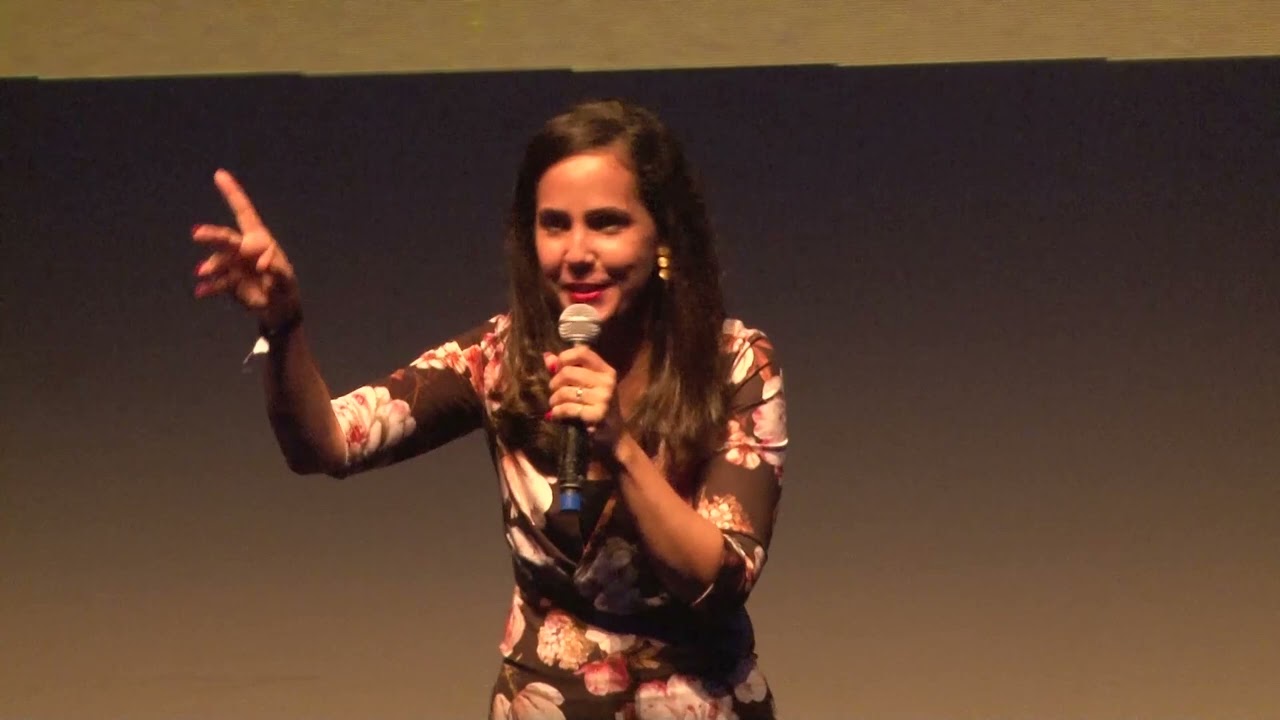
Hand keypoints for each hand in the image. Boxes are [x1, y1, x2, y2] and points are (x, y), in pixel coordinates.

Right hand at [192, 169, 300, 329]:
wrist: (277, 310)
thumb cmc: (285, 290)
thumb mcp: (286, 282)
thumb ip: (277, 271)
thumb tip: (264, 262)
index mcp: (260, 241)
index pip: (244, 212)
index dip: (232, 193)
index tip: (219, 175)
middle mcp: (243, 249)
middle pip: (226, 238)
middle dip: (212, 235)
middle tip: (197, 234)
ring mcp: (233, 264)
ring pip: (218, 260)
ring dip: (210, 265)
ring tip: (203, 274)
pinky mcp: (228, 281)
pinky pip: (216, 282)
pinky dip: (209, 287)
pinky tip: (202, 292)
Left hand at [546, 346, 622, 450]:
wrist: (613, 434)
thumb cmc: (596, 407)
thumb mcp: (586, 386)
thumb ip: (567, 369)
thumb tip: (547, 356)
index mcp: (606, 370)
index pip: (582, 352)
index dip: (565, 357)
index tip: (557, 369)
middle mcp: (607, 382)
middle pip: (569, 372)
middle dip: (554, 383)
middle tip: (554, 391)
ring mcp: (604, 398)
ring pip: (565, 392)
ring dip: (554, 399)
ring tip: (554, 404)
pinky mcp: (598, 415)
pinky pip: (568, 408)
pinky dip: (558, 412)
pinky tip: (555, 414)